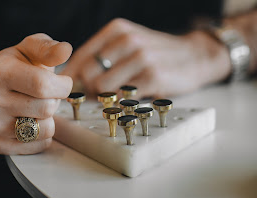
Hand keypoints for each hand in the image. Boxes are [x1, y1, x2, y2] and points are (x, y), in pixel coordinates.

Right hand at [0, 33, 72, 154]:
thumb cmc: (15, 69)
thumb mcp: (29, 50)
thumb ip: (48, 49)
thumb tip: (65, 50)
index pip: (43, 85)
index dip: (62, 86)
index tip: (63, 83)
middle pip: (46, 108)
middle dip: (55, 101)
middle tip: (45, 96)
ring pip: (45, 130)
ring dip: (49, 119)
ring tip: (37, 108)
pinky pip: (38, 145)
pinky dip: (42, 135)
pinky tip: (31, 121)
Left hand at [63, 18, 230, 98]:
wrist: (194, 56)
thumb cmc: (155, 53)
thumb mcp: (128, 44)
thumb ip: (102, 57)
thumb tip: (73, 80)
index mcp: (116, 30)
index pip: (80, 56)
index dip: (71, 77)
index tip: (69, 90)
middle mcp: (127, 40)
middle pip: (88, 74)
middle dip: (90, 89)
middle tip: (100, 95)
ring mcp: (141, 57)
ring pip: (103, 88)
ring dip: (106, 97)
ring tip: (119, 95)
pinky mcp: (153, 77)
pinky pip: (123, 97)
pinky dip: (123, 102)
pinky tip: (132, 97)